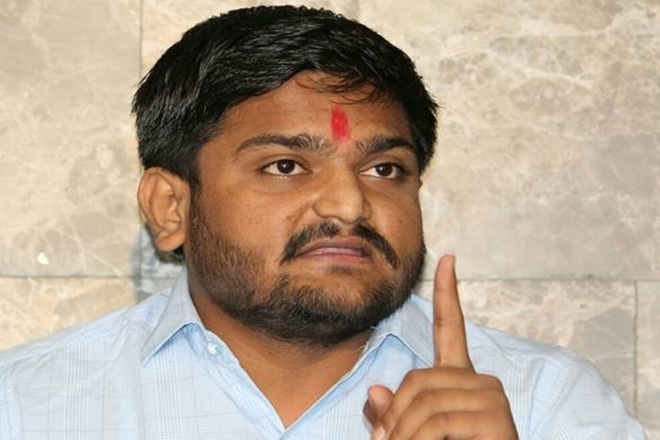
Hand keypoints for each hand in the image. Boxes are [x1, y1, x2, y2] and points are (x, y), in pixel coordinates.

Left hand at [364, 255, 517, 438]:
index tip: (447, 259)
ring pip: (423, 401)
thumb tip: (377, 391)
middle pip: (418, 379)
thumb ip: (394, 415)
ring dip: (402, 435)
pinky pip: (437, 421)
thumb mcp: (411, 436)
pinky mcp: (496, 420)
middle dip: (395, 418)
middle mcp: (481, 383)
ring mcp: (492, 400)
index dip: (448, 294)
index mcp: (460, 382)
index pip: (452, 329)